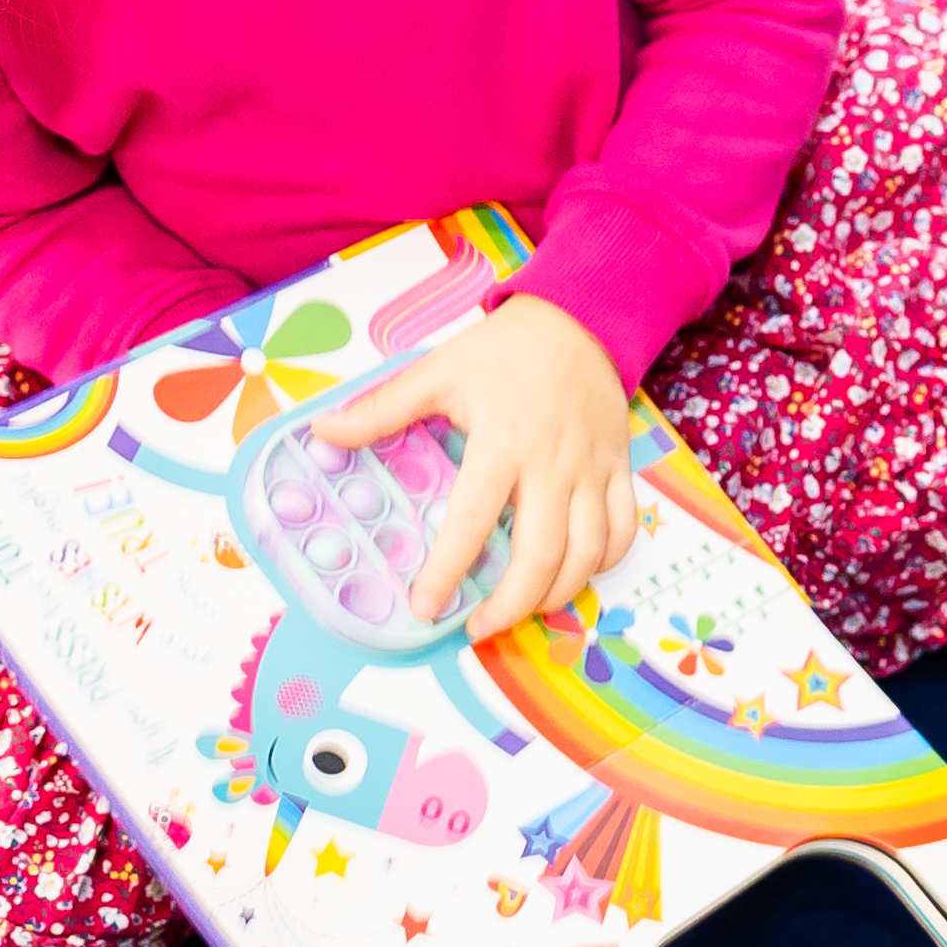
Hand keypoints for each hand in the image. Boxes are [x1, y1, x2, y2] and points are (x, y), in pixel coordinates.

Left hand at [315, 292, 641, 639]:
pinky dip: (604, 565)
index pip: (472, 522)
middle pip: (541, 556)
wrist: (579, 319)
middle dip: (510, 606)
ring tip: (521, 611)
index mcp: (502, 443)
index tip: (425, 606)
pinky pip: (623, 532)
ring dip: (555, 596)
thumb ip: (381, 409)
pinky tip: (574, 576)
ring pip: (587, 555)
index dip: (447, 572)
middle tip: (477, 627)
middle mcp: (552, 465)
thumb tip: (323, 433)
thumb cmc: (503, 349)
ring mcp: (592, 470)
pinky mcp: (619, 469)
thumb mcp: (437, 372)